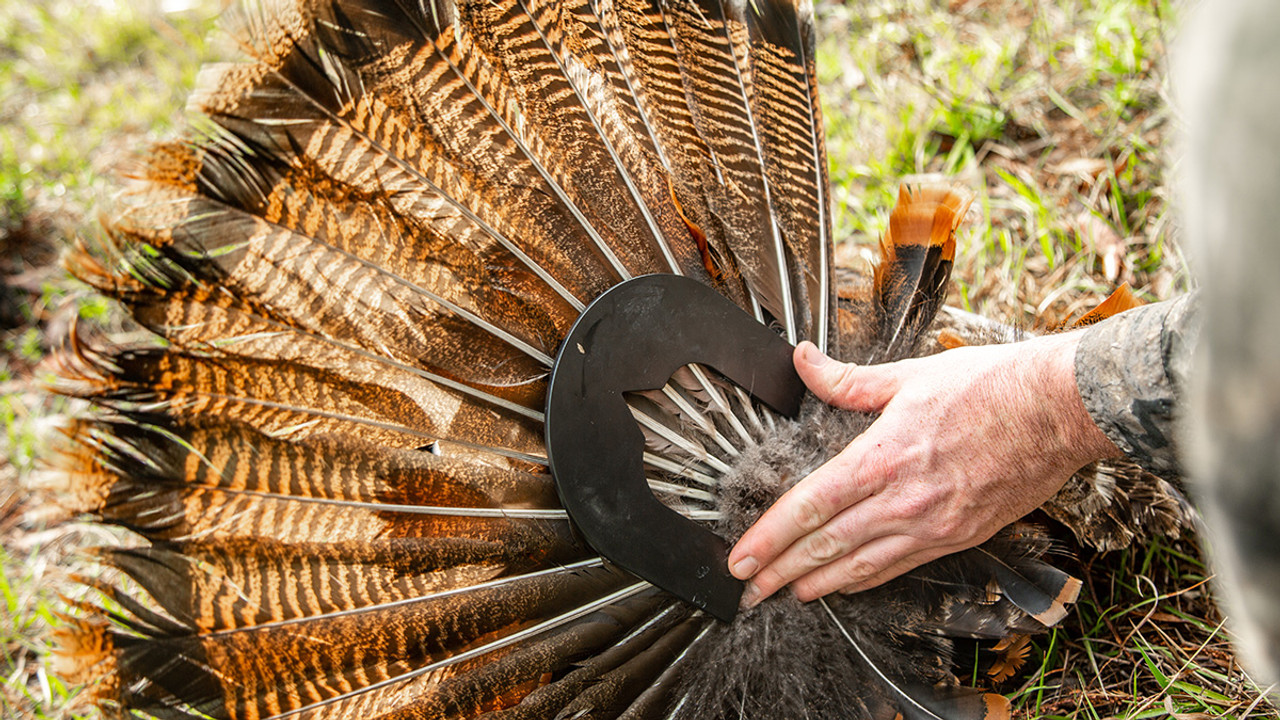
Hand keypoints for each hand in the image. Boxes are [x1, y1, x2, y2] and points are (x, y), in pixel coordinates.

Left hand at [727, 334, 1120, 607]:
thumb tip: (803, 362)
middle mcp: (905, 500)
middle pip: (827, 545)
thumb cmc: (991, 386)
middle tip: (746, 588)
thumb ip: (848, 380)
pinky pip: (900, 566)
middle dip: (780, 571)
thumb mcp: (910, 374)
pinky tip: (843, 586)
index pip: (810, 506)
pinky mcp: (960, 536)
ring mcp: (933, 524)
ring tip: (785, 595)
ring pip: (861, 566)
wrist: (1062, 409)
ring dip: (817, 584)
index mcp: (884, 456)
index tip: (741, 557)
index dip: (770, 536)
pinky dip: (864, 580)